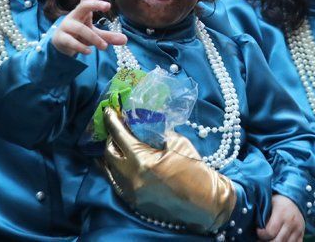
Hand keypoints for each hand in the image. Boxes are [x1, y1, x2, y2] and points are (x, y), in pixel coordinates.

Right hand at [51, 0, 125, 55]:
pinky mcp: (61, 37)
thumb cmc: (80, 35)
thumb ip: (108, 37)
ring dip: (94, 39)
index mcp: (83, 11)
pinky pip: (72, 41)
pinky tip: (88, 52)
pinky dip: (81, 47)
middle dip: (95, 4)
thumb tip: (125, 39)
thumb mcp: (96, 35)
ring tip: (104, 47)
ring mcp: (67, 26)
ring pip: (81, 29)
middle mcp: (74, 15)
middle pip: (84, 5)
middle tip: (108, 5)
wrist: (60, 45)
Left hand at [102, 108, 235, 232]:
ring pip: (109, 170)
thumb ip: (155, 132)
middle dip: (111, 137)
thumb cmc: (195, 170)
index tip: (108, 111)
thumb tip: (141, 123)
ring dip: (110, 155)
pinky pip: (115, 183)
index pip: (119, 136)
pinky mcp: (134, 203)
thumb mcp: (177, 142)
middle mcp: (131, 178)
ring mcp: (131, 193)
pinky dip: (114, 171)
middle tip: (116, 127)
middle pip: (109, 153)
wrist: (206, 203)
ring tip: (114, 144)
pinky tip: (115, 164)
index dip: (112, 121)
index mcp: (142, 161)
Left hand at [257, 194, 304, 240]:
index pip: (270, 231)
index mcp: (281, 213)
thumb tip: (252, 224)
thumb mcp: (269, 203)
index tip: (258, 231)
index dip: (261, 234)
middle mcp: (291, 222)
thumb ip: (262, 214)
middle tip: (260, 239)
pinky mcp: (302, 234)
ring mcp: (298, 229)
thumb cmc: (277, 202)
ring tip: (268, 240)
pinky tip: (278, 240)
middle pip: (278, 241)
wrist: (294, 200)